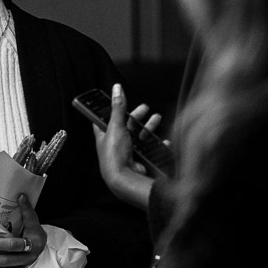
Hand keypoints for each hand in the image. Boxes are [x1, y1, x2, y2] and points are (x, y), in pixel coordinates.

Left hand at [0, 194, 44, 267]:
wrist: (39, 244)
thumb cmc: (33, 230)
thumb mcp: (33, 219)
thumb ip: (26, 210)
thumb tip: (20, 195)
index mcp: (35, 239)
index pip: (24, 230)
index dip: (18, 219)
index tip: (13, 206)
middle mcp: (31, 253)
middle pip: (10, 251)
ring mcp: (25, 264)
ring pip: (5, 265)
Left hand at [92, 83, 156, 209]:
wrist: (125, 178)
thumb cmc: (114, 154)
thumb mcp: (115, 126)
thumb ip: (118, 107)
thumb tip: (116, 88)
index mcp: (105, 134)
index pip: (107, 118)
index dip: (115, 109)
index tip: (121, 101)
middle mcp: (115, 143)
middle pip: (127, 125)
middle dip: (137, 116)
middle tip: (144, 108)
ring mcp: (128, 152)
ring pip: (140, 135)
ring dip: (149, 126)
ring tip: (157, 118)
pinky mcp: (139, 160)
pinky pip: (150, 149)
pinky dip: (157, 144)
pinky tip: (163, 140)